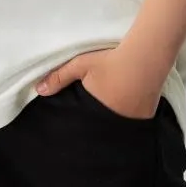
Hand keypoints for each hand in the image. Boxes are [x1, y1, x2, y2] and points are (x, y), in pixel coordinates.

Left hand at [35, 47, 161, 119]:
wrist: (145, 56)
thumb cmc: (110, 61)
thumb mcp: (80, 65)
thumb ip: (59, 77)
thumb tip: (39, 90)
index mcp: (96, 111)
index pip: (83, 127)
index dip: (78, 127)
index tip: (74, 128)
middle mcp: (114, 122)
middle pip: (100, 130)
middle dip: (94, 128)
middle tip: (90, 123)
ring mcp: (132, 122)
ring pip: (117, 129)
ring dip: (112, 125)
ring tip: (108, 117)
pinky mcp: (146, 119)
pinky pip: (132, 125)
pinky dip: (127, 120)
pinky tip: (126, 112)